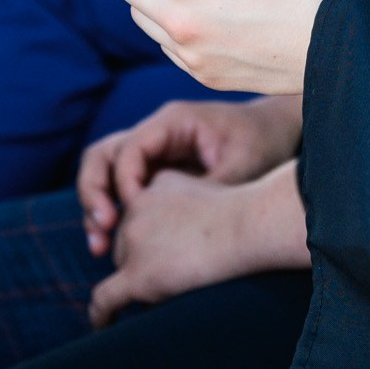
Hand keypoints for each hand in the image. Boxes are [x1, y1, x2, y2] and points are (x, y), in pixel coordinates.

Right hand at [76, 96, 304, 255]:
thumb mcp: (243, 166)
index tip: (130, 215)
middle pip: (103, 155)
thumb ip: (209, 191)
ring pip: (105, 173)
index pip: (129, 148)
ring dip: (95, 207)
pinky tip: (112, 245)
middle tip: (101, 230)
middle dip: (94, 193)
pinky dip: (113, 214)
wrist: (276, 133)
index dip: (123, 182)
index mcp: (172, 121)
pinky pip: (121, 190)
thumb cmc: (261, 142)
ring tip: (98, 247)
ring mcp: (152, 152)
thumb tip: (180, 226)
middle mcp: (154, 133)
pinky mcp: (155, 172)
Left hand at [88, 164, 309, 326]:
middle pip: (126, 247)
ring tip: (171, 294)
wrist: (249, 226)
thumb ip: (187, 206)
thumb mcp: (212, 192)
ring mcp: (133, 240)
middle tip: (178, 278)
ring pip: (122, 274)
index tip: (168, 256)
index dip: (153, 241)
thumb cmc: (246, 216)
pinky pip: (105, 299)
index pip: (141, 218)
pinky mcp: (137, 274)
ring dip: (140, 287)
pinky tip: (103, 325)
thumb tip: (181, 237)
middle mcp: (135, 208)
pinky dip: (101, 315)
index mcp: (155, 186)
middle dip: (143, 264)